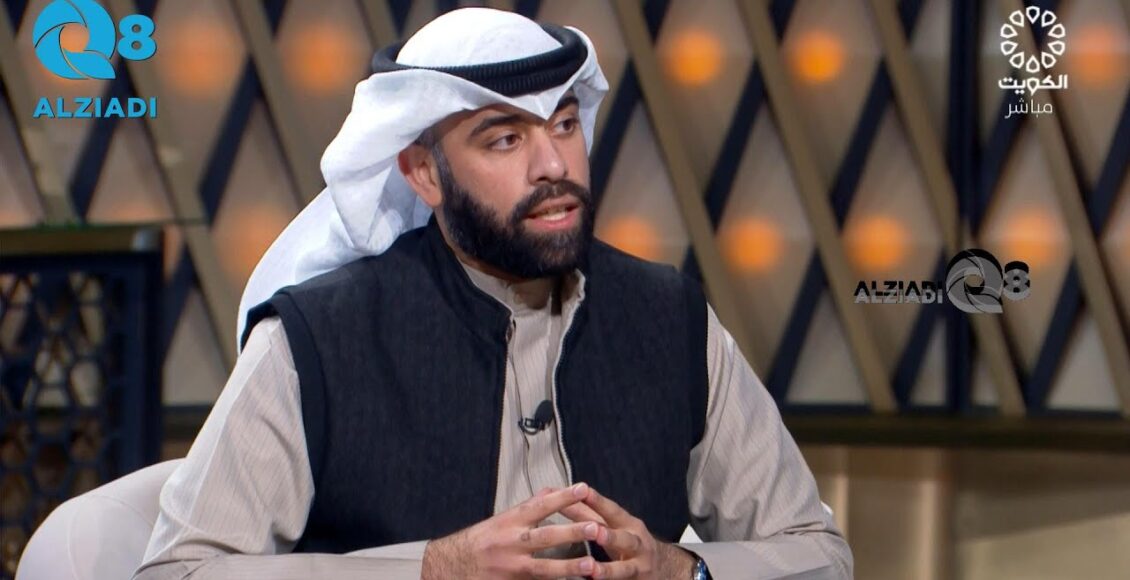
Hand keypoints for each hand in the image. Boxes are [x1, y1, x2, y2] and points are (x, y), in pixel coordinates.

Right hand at [421, 482, 601, 578]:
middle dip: (571, 532)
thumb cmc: (478, 542)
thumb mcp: (500, 519)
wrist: (448, 568)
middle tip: (596, 527)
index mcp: (508, 522)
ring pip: (543, 568)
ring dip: (568, 567)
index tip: (583, 488)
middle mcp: (510, 544)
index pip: (539, 506)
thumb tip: (552, 492)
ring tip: (590, 565)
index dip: (561, 497)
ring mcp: (511, 568)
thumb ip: (527, 509)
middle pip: (544, 537)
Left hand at [556, 485, 695, 579]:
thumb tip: (558, 494)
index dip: (598, 501)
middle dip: (611, 536)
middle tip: (596, 532)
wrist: (663, 568)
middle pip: (625, 539)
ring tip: (594, 571)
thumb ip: (586, 512)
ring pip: (626, 569)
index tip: (583, 491)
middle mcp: (637, 543)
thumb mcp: (612, 525)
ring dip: (609, 569)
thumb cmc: (627, 541)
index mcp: (628, 524)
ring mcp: (639, 566)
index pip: (612, 511)